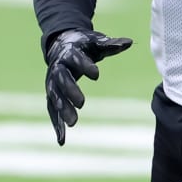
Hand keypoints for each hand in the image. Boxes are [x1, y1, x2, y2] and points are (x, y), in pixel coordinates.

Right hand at [44, 29, 132, 145]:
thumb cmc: (83, 45)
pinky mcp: (52, 94)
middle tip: (82, 103)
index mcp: (69, 53)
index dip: (85, 65)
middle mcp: (57, 68)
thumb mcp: (96, 42)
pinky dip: (57, 124)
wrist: (61, 45)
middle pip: (61, 79)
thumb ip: (111, 44)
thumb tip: (129, 42)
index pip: (76, 59)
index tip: (97, 74)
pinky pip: (53, 111)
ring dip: (63, 110)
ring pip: (55, 97)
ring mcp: (52, 82)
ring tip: (73, 123)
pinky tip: (62, 140)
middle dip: (70, 90)